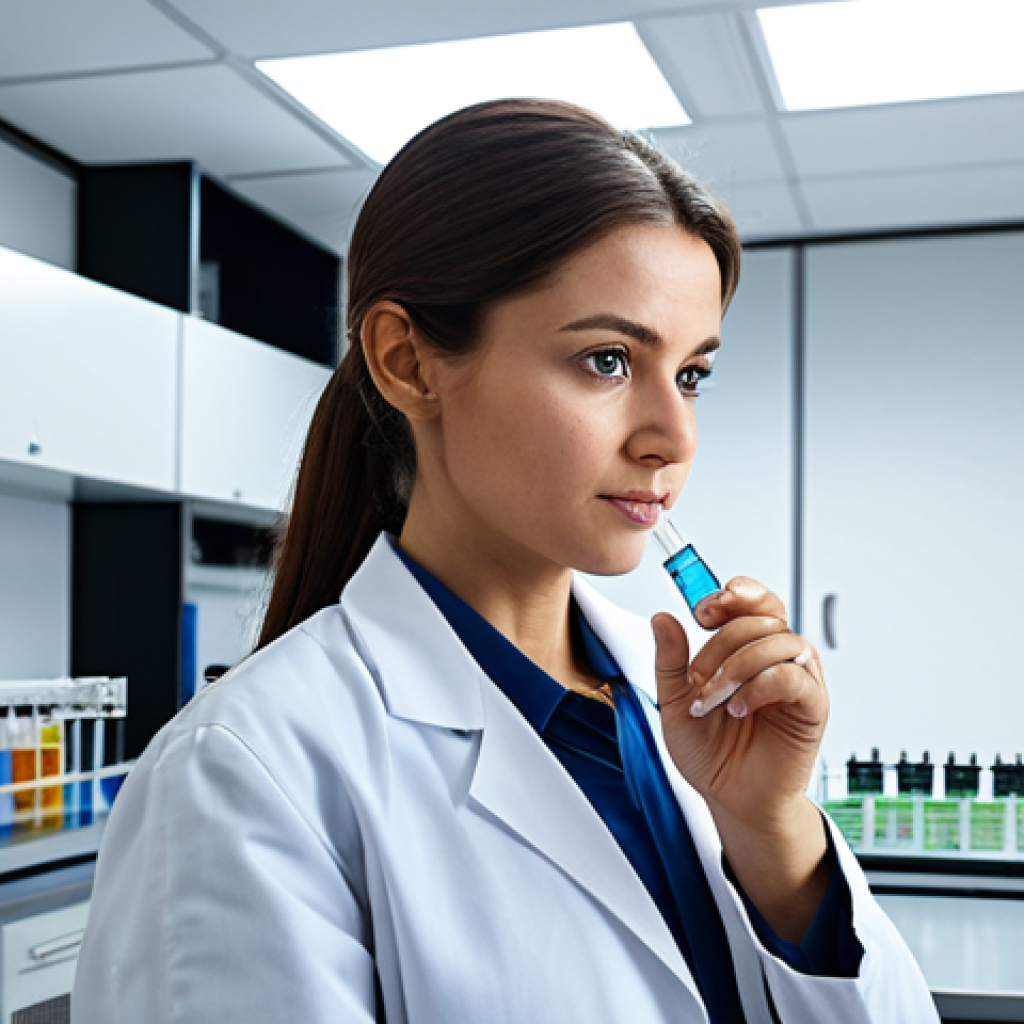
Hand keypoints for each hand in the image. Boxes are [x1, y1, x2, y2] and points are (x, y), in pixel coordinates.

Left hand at [652, 576, 827, 839]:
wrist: (729, 798)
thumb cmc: (709, 752)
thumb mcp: (674, 701)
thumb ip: (670, 660)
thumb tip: (662, 617)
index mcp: (747, 648)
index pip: (753, 601)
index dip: (733, 594)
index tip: (703, 609)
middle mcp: (776, 658)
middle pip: (764, 617)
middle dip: (724, 640)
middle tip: (699, 675)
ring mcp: (797, 681)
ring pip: (781, 641)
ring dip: (740, 664)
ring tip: (716, 698)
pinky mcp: (812, 707)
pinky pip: (794, 678)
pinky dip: (761, 687)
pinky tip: (739, 708)